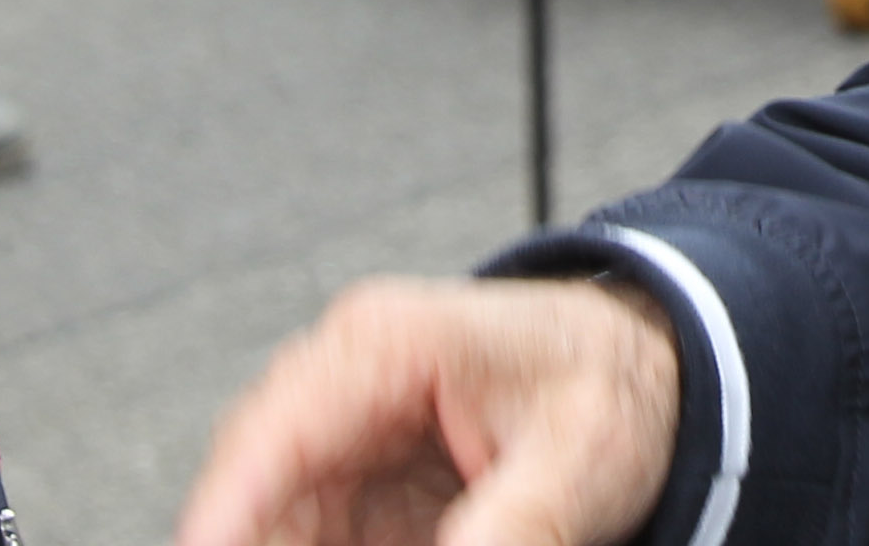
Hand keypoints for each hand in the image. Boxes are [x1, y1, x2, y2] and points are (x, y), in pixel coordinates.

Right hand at [175, 276, 680, 545]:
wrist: (641, 372)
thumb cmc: (606, 385)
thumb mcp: (578, 462)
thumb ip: (513, 531)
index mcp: (386, 343)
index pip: (278, 425)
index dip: (227, 503)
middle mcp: (343, 384)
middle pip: (256, 486)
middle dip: (249, 537)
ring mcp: (341, 440)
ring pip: (272, 520)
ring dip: (278, 540)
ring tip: (394, 540)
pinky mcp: (354, 493)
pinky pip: (307, 538)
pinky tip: (389, 545)